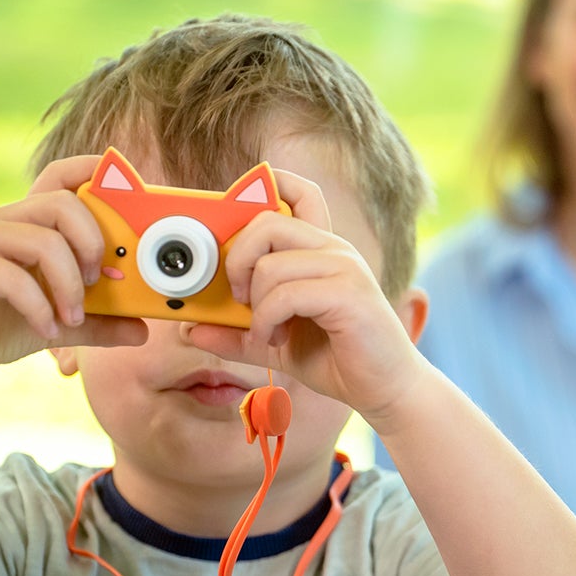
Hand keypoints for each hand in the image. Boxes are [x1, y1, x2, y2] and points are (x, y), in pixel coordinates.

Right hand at [0, 154, 145, 382]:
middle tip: (97, 281)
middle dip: (92, 242)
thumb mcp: (65, 324)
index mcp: (31, 222)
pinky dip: (39, 306)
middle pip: (61, 203)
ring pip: (42, 240)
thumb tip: (143, 329)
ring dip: (68, 284)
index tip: (133, 188)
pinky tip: (47, 327)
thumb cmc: (4, 324)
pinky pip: (12, 277)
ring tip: (72, 317)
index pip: (61, 176)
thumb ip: (102, 322)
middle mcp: (5, 221)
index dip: (95, 171)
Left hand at [188, 169, 427, 426]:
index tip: (237, 221)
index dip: (265, 185)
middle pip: (266, 221)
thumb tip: (189, 328)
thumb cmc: (339, 360)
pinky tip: (277, 338)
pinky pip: (285, 295)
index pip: (297, 190)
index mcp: (320, 249)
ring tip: (267, 331)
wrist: (386, 389)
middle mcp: (334, 249)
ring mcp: (344, 268)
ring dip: (256, 305)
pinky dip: (268, 321)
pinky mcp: (348, 294)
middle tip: (242, 299)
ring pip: (270, 264)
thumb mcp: (276, 342)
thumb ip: (237, 333)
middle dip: (236, 261)